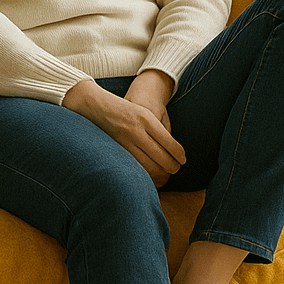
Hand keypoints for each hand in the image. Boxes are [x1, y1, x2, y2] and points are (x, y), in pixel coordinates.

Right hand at [62, 76, 185, 187]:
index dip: (179, 155)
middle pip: (161, 157)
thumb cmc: (130, 110)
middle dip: (172, 167)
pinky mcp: (117, 151)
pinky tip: (152, 177)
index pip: (169, 143)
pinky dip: (146, 175)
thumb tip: (176, 153)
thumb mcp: (148, 113)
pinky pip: (136, 167)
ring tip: (167, 176)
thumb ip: (161, 130)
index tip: (183, 160)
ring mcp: (125, 141)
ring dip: (161, 175)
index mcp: (146, 118)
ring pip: (149, 166)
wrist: (100, 106)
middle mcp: (136, 130)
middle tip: (177, 169)